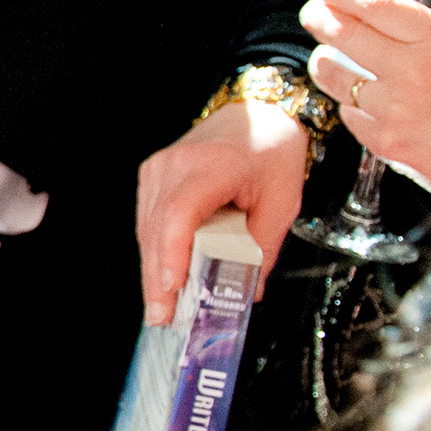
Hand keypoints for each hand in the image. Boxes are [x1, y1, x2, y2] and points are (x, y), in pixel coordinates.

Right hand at [136, 101, 311, 324]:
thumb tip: (249, 291)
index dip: (173, 251)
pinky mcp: (153, 177)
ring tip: (161, 308)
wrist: (256, 113)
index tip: (173, 286)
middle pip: (157, 227)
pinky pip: (150, 220)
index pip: (181, 212)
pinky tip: (163, 278)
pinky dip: (156, 251)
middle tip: (162, 317)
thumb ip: (264, 246)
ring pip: (148, 228)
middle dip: (158, 277)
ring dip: (154, 269)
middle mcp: (175, 164)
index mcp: (213, 165)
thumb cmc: (272, 152)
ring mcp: (159, 169)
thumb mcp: (282, 201)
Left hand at [300, 0, 430, 216]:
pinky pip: (350, 116)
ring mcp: (394, 109)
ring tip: (325, 56)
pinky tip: (354, 100)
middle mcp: (410, 72)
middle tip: (313, 12)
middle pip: (344, 34)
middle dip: (319, 17)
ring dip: (324, 62)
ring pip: (334, 77)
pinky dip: (349, 105)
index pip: (377, 6)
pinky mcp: (386, 143)